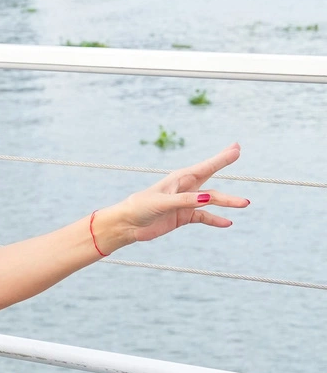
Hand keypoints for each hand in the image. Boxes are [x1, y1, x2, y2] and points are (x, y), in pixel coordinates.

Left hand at [101, 143, 248, 247]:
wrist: (127, 224)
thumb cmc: (140, 207)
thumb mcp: (162, 203)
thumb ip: (184, 200)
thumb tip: (207, 199)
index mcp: (179, 179)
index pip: (205, 167)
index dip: (221, 158)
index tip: (236, 148)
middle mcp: (185, 189)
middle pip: (210, 177)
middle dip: (223, 164)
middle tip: (238, 152)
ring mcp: (186, 203)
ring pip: (211, 201)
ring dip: (227, 202)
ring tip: (245, 203)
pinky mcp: (183, 216)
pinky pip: (204, 217)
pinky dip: (215, 220)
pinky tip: (228, 223)